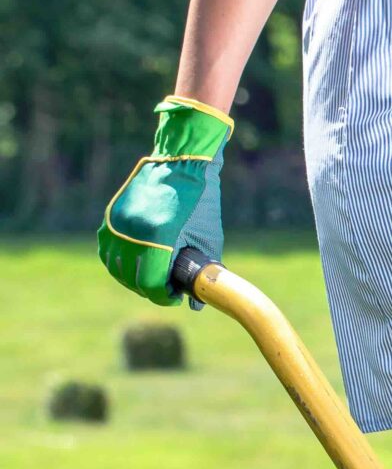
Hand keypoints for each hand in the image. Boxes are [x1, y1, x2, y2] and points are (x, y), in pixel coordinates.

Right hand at [98, 98, 231, 305]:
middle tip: (165, 290)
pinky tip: (132, 266)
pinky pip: (107, 248)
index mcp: (159, 237)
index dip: (163, 297)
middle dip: (149, 290)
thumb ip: (201, 271)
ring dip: (131, 278)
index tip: (175, 297)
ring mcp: (118, 223)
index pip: (150, 283)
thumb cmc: (201, 201)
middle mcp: (133, 231)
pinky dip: (117, 262)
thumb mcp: (207, 238)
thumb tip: (196, 305)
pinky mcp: (112, 215)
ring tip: (150, 280)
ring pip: (115, 265)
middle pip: (132, 278)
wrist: (181, 164)